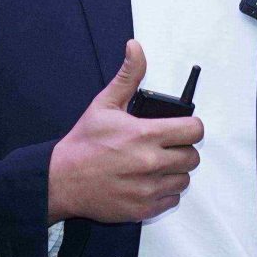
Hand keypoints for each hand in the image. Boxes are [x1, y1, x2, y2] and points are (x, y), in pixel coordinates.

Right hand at [47, 40, 202, 223]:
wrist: (61, 180)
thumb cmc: (83, 144)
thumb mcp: (104, 104)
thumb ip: (128, 76)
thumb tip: (135, 48)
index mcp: (146, 135)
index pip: (194, 130)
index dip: (190, 127)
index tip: (181, 128)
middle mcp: (151, 163)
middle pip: (193, 157)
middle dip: (182, 150)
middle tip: (166, 147)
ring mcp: (149, 188)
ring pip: (184, 179)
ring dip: (174, 172)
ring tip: (156, 165)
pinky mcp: (144, 208)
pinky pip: (172, 200)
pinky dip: (164, 192)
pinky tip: (148, 182)